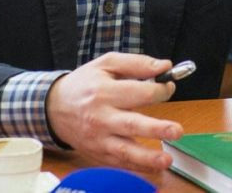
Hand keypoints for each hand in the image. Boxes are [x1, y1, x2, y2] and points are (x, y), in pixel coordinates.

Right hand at [46, 52, 182, 170]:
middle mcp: (101, 117)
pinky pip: (120, 163)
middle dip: (156, 128)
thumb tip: (164, 66)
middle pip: (132, 124)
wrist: (54, 107)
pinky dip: (137, 167)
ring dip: (147, 157)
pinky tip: (154, 168)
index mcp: (104, 92)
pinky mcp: (98, 153)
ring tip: (166, 160)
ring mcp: (99, 138)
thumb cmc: (84, 83)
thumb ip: (137, 63)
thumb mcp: (106, 64)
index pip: (138, 92)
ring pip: (125, 150)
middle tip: (177, 130)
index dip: (160, 90)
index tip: (169, 88)